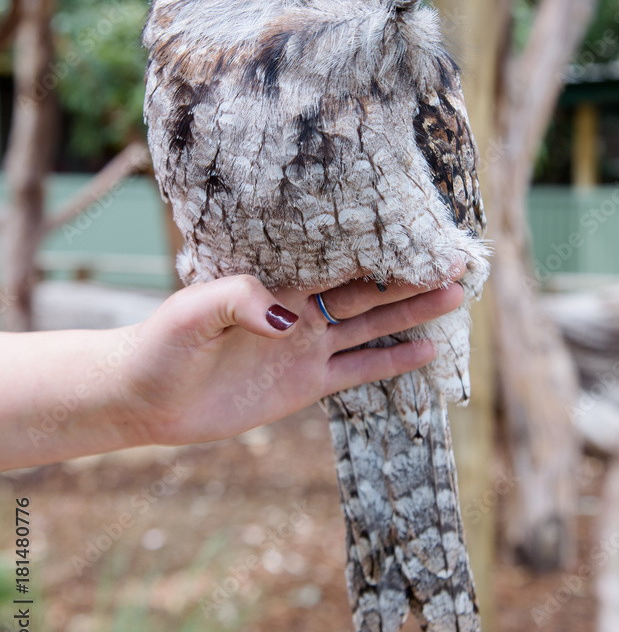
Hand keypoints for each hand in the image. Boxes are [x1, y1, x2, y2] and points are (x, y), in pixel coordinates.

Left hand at [124, 269, 465, 446]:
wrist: (148, 395)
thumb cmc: (163, 342)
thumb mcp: (192, 310)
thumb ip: (240, 300)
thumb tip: (291, 321)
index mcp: (278, 286)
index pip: (338, 264)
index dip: (378, 252)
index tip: (416, 236)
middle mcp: (300, 313)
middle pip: (367, 293)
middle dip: (410, 280)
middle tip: (456, 265)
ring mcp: (306, 348)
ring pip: (371, 328)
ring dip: (411, 315)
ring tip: (454, 300)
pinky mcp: (305, 384)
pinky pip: (356, 370)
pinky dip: (391, 362)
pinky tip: (425, 352)